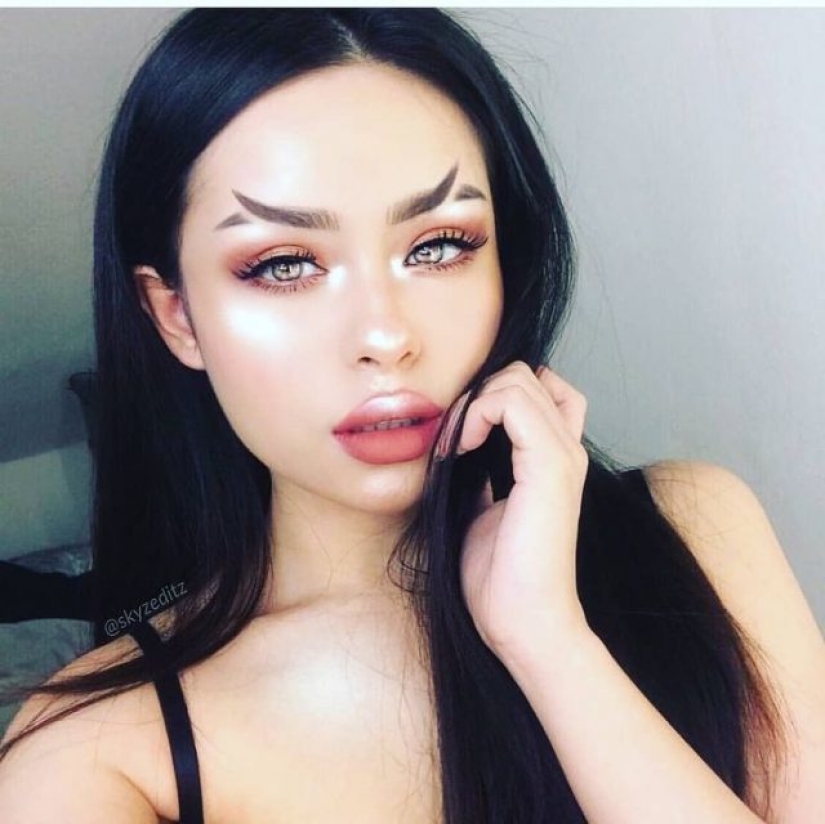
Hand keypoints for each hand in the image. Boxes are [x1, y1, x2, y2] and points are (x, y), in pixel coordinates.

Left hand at [443, 361, 590, 664]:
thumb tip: (455, 447)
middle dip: (476, 393)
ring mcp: (562, 455)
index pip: (537, 389)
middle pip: (523, 375)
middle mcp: (565, 448)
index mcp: (552, 458)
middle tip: (450, 438)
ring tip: (453, 445)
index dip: (493, 395)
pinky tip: (459, 448)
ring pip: (516, 379)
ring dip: (471, 403)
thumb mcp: (481, 508)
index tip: (459, 433)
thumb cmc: (499, 577)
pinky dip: (474, 413)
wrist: (523, 623)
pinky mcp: (550, 466)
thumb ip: (480, 472)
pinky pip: (510, 403)